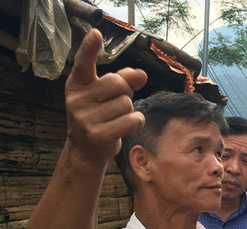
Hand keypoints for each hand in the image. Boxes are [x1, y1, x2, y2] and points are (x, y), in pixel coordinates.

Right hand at [65, 29, 146, 164]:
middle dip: (126, 92)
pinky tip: (125, 126)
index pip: (83, 63)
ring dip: (130, 111)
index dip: (90, 48)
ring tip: (116, 118)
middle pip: (118, 84)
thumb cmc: (99, 115)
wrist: (86, 149)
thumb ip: (123, 79)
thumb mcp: (106, 95)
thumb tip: (142, 75)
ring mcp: (85, 119)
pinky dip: (136, 122)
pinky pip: (132, 120)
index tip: (96, 34)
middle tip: (117, 103)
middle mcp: (76, 100)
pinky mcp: (98, 135)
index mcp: (77, 85)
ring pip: (126, 104)